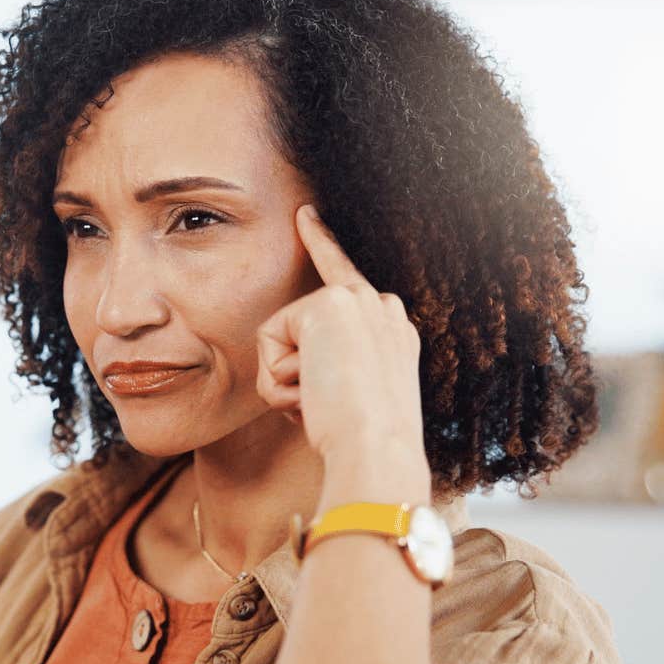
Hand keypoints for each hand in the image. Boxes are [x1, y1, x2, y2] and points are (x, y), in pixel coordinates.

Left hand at [256, 206, 430, 505]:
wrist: (377, 449)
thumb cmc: (364, 448)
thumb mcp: (351, 408)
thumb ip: (328, 379)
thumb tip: (295, 381)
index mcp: (394, 333)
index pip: (349, 280)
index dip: (323, 244)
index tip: (305, 214)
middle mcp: (383, 307)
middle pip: (320, 274)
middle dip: (301, 324)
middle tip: (305, 235)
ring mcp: (359, 300)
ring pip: (284, 335)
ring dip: (286, 380)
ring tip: (322, 401)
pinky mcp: (327, 304)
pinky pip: (269, 340)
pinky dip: (278, 378)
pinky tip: (313, 390)